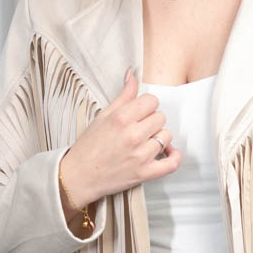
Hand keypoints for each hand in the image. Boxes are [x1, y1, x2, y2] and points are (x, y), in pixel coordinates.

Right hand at [60, 67, 181, 206]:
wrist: (79, 176)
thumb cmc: (88, 147)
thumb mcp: (102, 116)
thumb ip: (123, 96)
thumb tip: (132, 75)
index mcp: (121, 118)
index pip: (152, 101)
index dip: (147, 105)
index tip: (141, 112)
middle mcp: (132, 135)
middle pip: (161, 117)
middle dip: (152, 121)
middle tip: (140, 128)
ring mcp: (140, 155)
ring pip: (166, 136)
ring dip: (159, 138)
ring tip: (146, 141)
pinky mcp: (145, 173)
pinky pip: (171, 163)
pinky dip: (174, 157)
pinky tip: (168, 152)